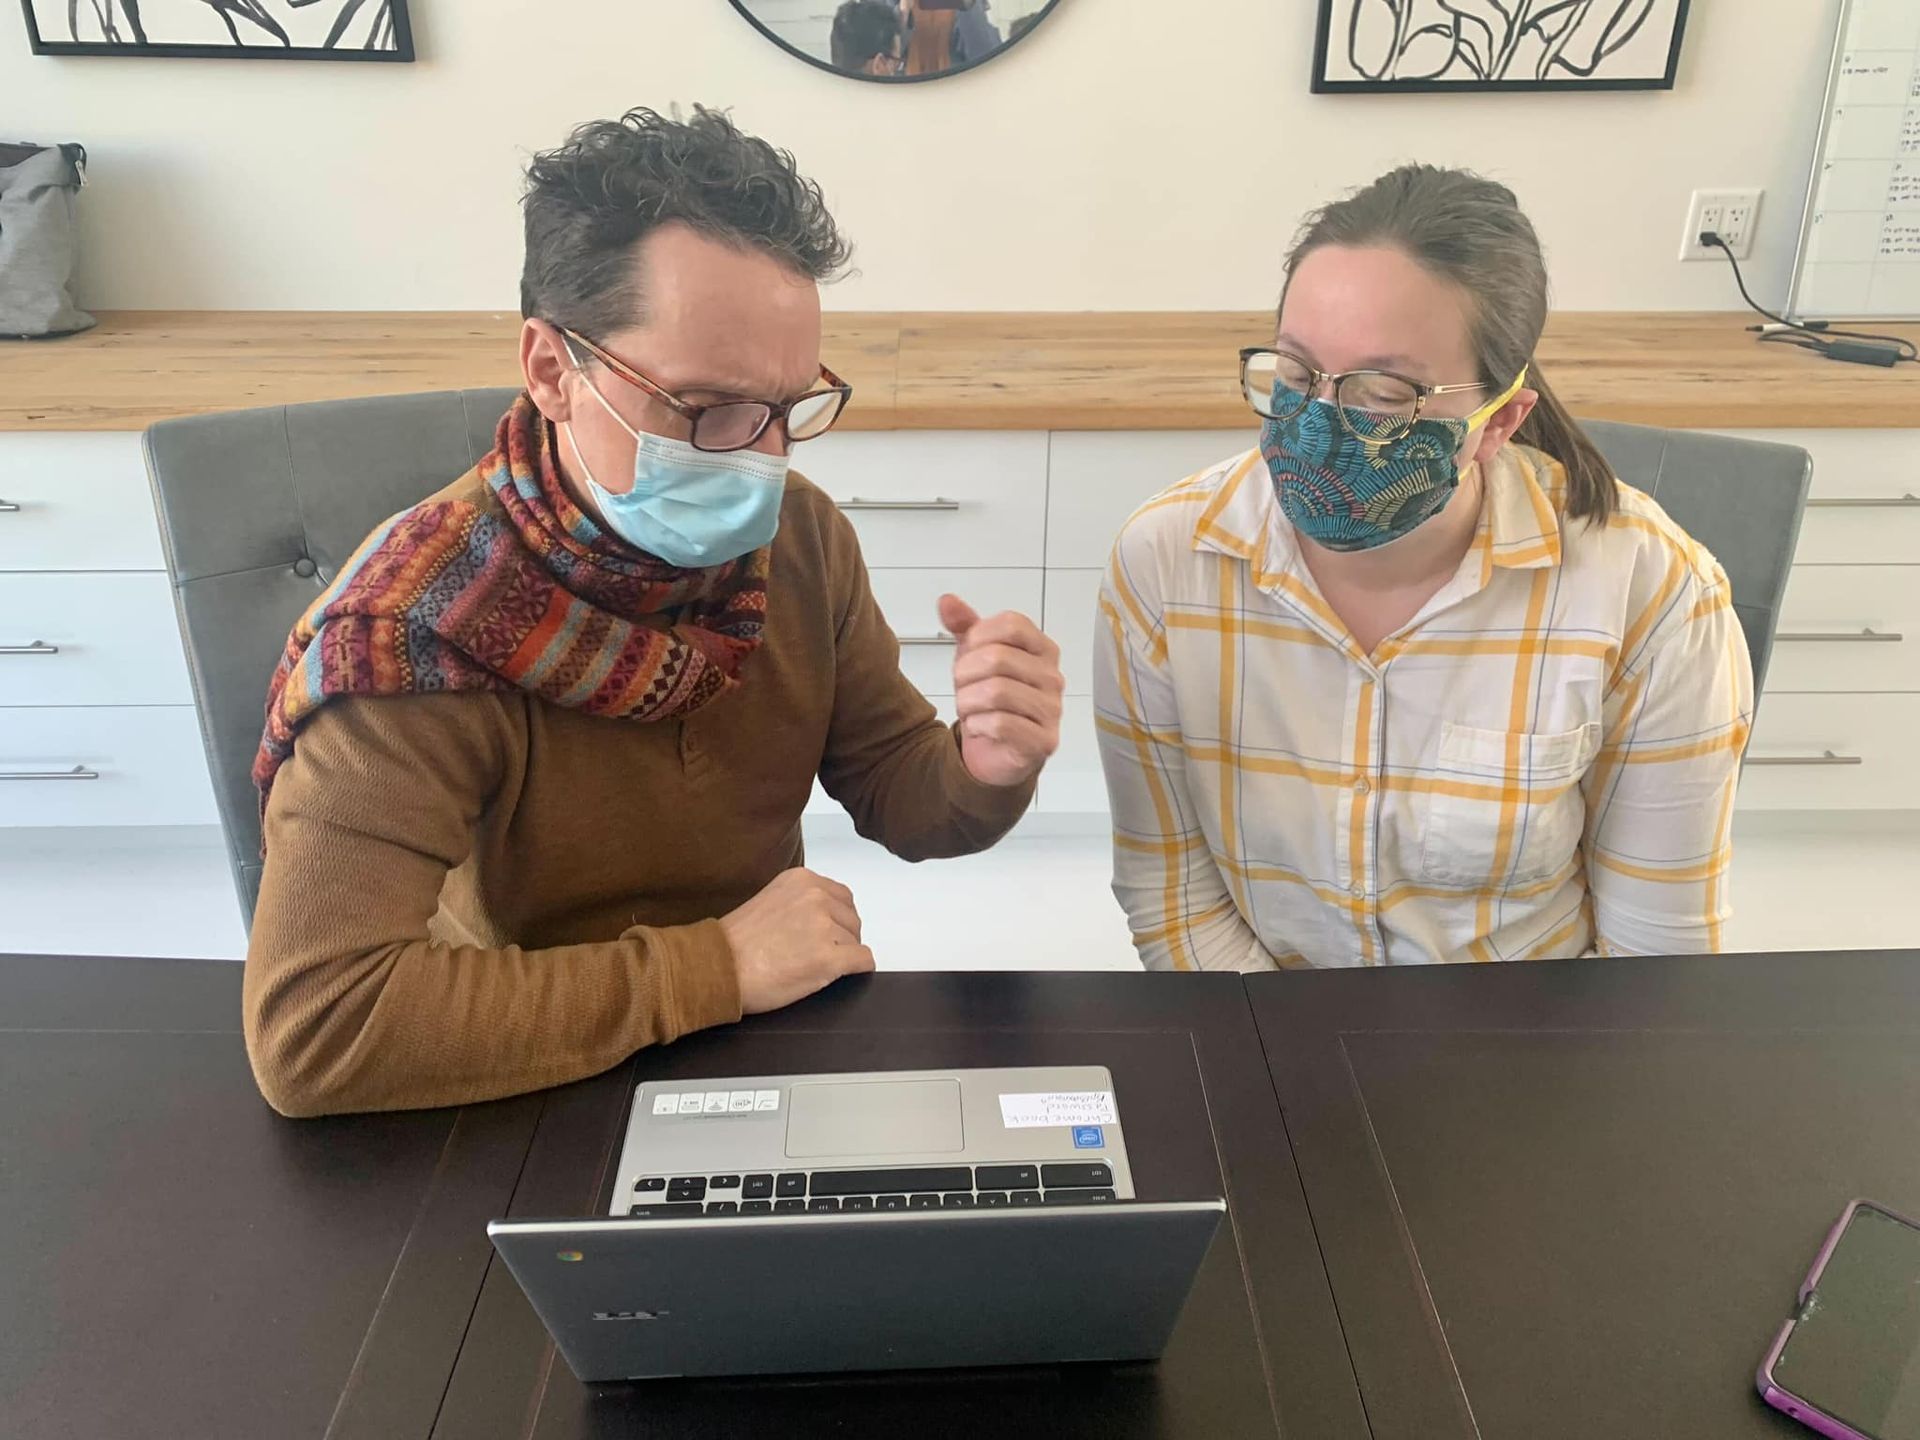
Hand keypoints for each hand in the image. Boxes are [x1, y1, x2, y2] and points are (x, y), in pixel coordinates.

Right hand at [720, 868, 875, 1014]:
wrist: (716, 968)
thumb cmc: (734, 943)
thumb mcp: (770, 901)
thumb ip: (799, 901)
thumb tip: (826, 917)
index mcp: (801, 879)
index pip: (841, 897)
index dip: (836, 919)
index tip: (824, 934)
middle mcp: (815, 896)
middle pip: (851, 919)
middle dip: (841, 938)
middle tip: (819, 954)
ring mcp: (823, 926)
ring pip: (855, 941)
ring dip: (842, 956)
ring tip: (813, 967)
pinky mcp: (829, 957)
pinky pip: (863, 960)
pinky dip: (858, 969)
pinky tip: (841, 975)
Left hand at [940, 593, 1063, 787]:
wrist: (996, 749)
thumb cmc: (990, 698)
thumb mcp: (975, 656)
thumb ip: (964, 626)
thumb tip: (947, 601)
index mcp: (1043, 649)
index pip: (1012, 624)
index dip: (978, 636)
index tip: (968, 652)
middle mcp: (1052, 677)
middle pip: (998, 657)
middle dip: (965, 674)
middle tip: (962, 687)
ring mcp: (1051, 709)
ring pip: (996, 692)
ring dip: (968, 702)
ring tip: (968, 709)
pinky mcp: (1043, 741)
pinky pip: (1001, 724)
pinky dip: (978, 725)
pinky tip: (979, 727)